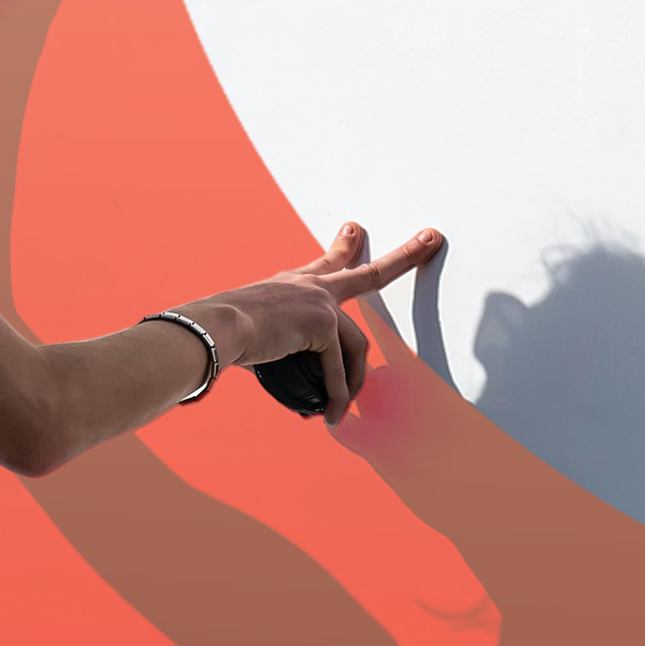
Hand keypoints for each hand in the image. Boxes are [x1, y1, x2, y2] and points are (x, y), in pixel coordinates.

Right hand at [192, 222, 443, 424]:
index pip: (325, 264)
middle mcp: (309, 287)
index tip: (354, 230)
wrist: (213, 327)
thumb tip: (248, 368)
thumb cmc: (217, 331)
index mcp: (291, 284)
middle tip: (430, 240)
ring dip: (354, 381)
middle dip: (404, 257)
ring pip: (356, 345)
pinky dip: (334, 396)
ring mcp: (319, 303)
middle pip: (366, 273)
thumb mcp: (245, 329)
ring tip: (346, 407)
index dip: (342, 247)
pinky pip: (335, 369)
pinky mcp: (322, 325)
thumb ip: (262, 343)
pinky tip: (331, 415)